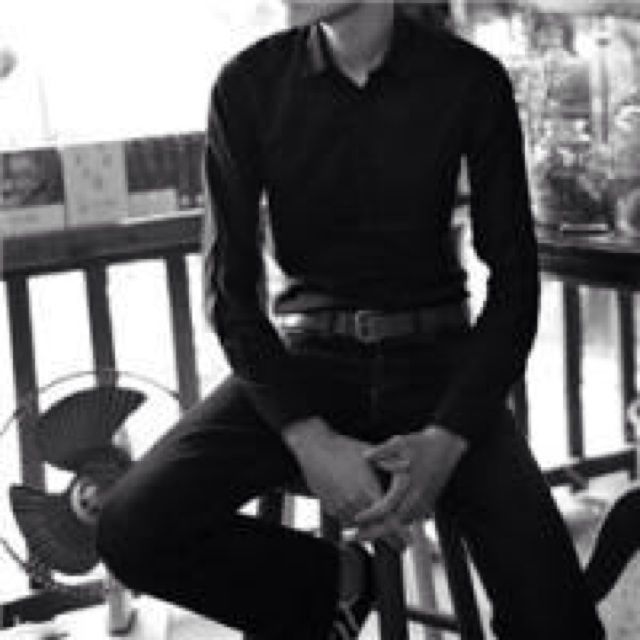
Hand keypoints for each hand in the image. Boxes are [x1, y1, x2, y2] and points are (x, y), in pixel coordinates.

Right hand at [283, 417, 410, 549]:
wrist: (314, 448)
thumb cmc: (342, 448)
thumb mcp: (368, 453)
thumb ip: (388, 463)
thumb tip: (407, 465)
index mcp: (367, 490)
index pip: (386, 518)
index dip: (399, 532)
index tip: (408, 541)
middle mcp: (354, 502)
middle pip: (374, 528)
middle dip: (387, 537)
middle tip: (399, 546)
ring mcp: (340, 506)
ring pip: (358, 527)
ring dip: (368, 529)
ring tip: (379, 530)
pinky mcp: (329, 507)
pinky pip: (344, 520)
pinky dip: (353, 521)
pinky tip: (358, 514)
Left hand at [354, 426, 467, 542]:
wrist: (447, 446)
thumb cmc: (421, 443)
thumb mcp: (400, 442)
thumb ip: (382, 451)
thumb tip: (366, 456)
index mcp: (408, 484)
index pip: (387, 507)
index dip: (371, 515)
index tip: (356, 518)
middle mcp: (417, 498)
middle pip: (393, 523)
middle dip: (374, 532)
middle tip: (356, 537)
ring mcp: (424, 502)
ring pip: (402, 524)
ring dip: (384, 531)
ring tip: (365, 534)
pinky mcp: (428, 503)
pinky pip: (410, 520)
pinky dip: (396, 525)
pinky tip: (384, 526)